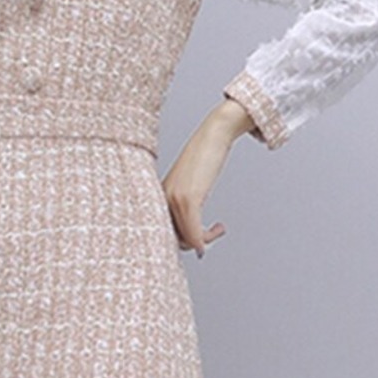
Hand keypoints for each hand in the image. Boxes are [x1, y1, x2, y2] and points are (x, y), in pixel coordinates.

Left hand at [162, 96, 253, 256]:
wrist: (213, 135)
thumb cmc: (203, 157)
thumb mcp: (189, 185)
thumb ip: (184, 205)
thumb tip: (191, 234)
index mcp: (159, 196)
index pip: (164, 232)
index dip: (182, 241)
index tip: (198, 240)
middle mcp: (162, 198)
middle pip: (175, 238)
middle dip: (195, 242)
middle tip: (213, 233)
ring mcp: (174, 200)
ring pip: (186, 238)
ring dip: (205, 239)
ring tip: (218, 229)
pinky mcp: (187, 199)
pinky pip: (194, 232)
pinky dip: (205, 239)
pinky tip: (218, 230)